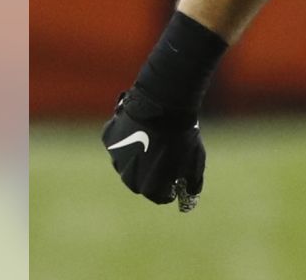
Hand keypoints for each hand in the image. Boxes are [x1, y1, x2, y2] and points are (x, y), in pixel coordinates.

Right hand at [102, 88, 205, 211]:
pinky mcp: (109, 140)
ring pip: (128, 162)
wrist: (164, 107)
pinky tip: (140, 126)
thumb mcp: (195, 162)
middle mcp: (128, 178)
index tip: (177, 178)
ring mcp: (116, 158)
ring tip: (153, 140)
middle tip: (165, 158)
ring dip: (139, 156)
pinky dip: (128, 138)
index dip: (171, 189)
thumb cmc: (182, 137)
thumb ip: (192, 183)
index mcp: (149, 188)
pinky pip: (119, 142)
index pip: (160, 197)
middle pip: (142, 182)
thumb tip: (191, 192)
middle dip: (153, 174)